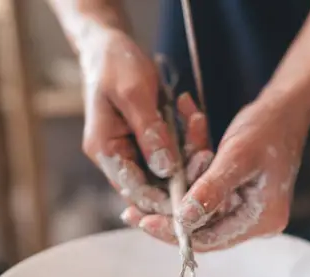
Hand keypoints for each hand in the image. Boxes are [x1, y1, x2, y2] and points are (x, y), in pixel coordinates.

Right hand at [80, 29, 210, 213]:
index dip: (160, 198)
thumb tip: (165, 169)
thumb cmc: (115, 65)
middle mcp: (117, 156)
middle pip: (151, 184)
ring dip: (185, 154)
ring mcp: (132, 149)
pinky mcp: (146, 141)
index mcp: (105, 150)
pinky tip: (194, 120)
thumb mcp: (133, 94)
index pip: (133, 189)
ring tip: (198, 127)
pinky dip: (184, 141)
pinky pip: (169, 151)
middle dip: (180, 174)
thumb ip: (150, 133)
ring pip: (164, 169)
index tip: (189, 195)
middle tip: (204, 159)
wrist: (110, 45)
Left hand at [125, 96, 309, 250]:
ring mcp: (246, 209)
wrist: (284, 109)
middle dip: (167, 218)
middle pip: (203, 229)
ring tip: (138, 200)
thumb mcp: (236, 157)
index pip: (212, 238)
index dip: (176, 233)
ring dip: (172, 199)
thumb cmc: (266, 128)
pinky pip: (204, 196)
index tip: (145, 222)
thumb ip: (211, 190)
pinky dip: (186, 183)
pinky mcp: (237, 196)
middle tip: (133, 213)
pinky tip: (163, 177)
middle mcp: (255, 220)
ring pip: (199, 213)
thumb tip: (184, 220)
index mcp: (262, 219)